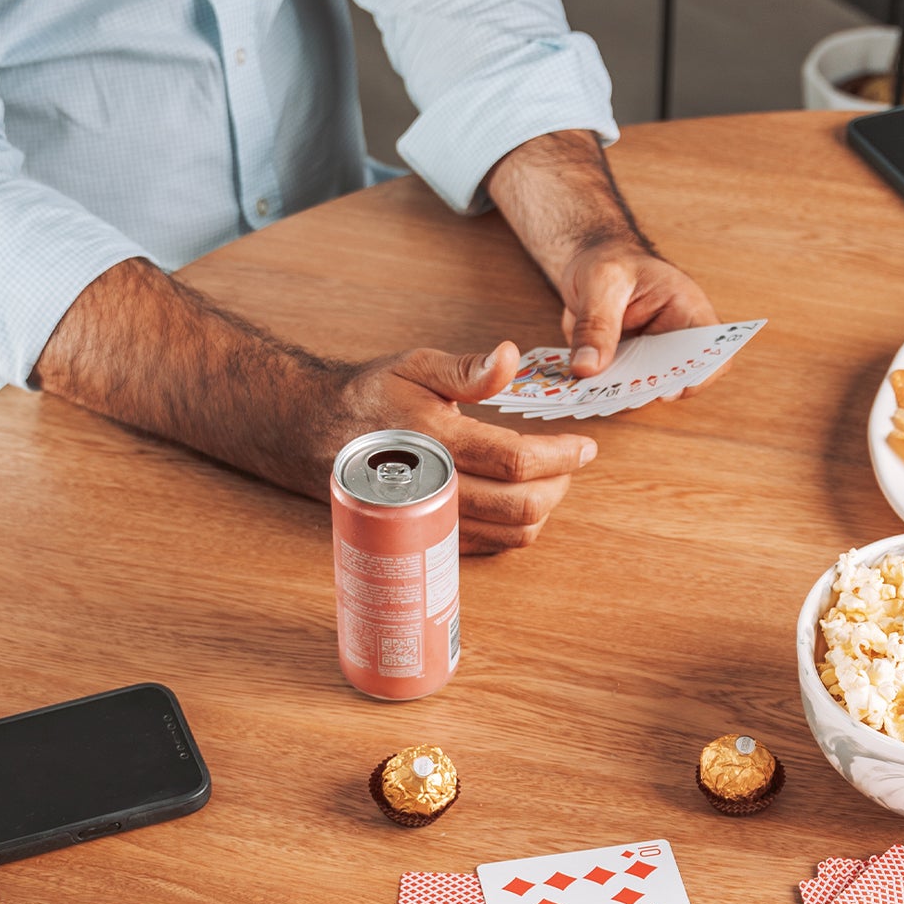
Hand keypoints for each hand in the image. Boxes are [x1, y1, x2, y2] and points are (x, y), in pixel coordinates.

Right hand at [320, 342, 598, 554]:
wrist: (318, 439)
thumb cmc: (370, 398)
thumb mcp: (415, 367)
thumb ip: (468, 370)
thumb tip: (510, 356)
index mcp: (437, 442)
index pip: (516, 461)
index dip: (561, 456)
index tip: (585, 446)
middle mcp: (438, 488)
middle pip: (522, 506)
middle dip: (559, 485)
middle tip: (569, 462)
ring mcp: (435, 521)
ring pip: (512, 533)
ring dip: (543, 509)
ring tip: (549, 480)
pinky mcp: (432, 539)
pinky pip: (491, 546)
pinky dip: (517, 527)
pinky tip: (519, 499)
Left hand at [557, 239, 719, 386]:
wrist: (592, 265)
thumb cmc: (610, 262)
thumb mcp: (602, 282)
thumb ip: (596, 323)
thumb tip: (586, 369)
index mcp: (686, 311)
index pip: (713, 351)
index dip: (698, 375)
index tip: (666, 389)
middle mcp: (675, 340)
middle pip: (676, 380)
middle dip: (647, 391)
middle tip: (615, 393)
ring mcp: (651, 359)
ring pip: (644, 392)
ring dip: (619, 396)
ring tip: (591, 392)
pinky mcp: (627, 369)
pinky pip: (619, 390)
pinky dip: (602, 394)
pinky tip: (582, 390)